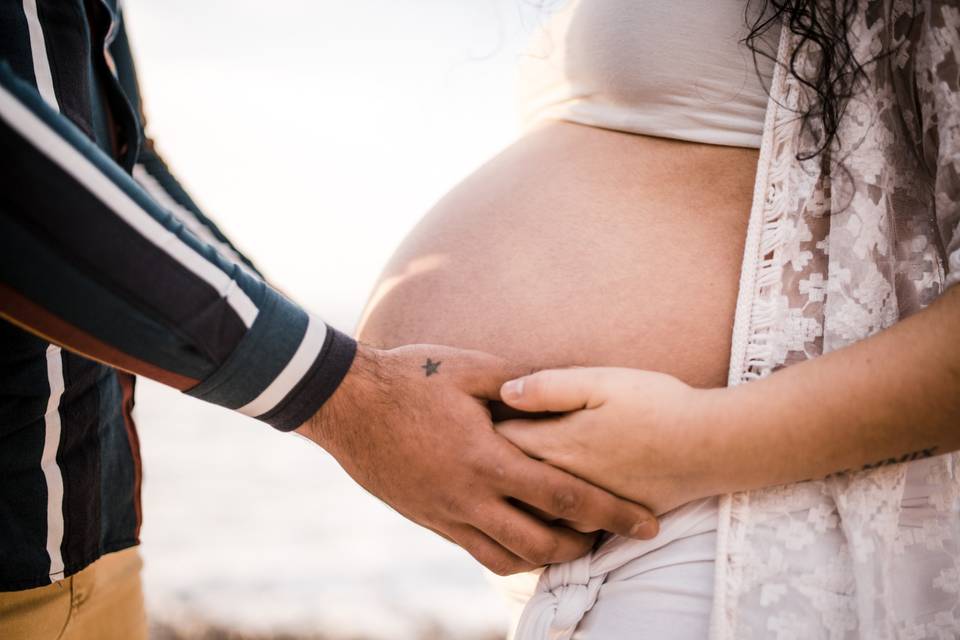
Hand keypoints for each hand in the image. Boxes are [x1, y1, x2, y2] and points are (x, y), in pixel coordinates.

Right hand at [295, 345, 658, 575]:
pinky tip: (523, 536)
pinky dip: (508, 553)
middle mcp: (469, 497)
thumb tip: (563, 385)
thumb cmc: (409, 378)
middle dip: (584, 547)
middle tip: (612, 540)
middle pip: (542, 542)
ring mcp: (446, 514)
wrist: (347, 405)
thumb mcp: (468, 368)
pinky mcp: (429, 520)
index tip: (644, 524)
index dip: (610, 513)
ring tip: (572, 544)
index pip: (564, 496)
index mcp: (486, 459)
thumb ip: (520, 381)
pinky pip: (477, 551)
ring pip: (508, 557)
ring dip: (546, 557)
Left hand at [495, 367, 720, 515]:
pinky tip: (544, 501)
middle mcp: (565, 482)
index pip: (498, 441)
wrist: (713, 446)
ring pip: (533, 509)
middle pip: (508, 481)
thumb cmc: (658, 405)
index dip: (479, 427)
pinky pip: (563, 524)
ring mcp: (586, 506)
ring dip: (515, 495)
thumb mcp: (602, 380)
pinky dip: (546, 514)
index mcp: (556, 445)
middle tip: (473, 450)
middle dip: (489, 465)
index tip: (469, 415)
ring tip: (499, 479)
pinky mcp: (609, 517)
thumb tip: (504, 391)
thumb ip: (549, 386)